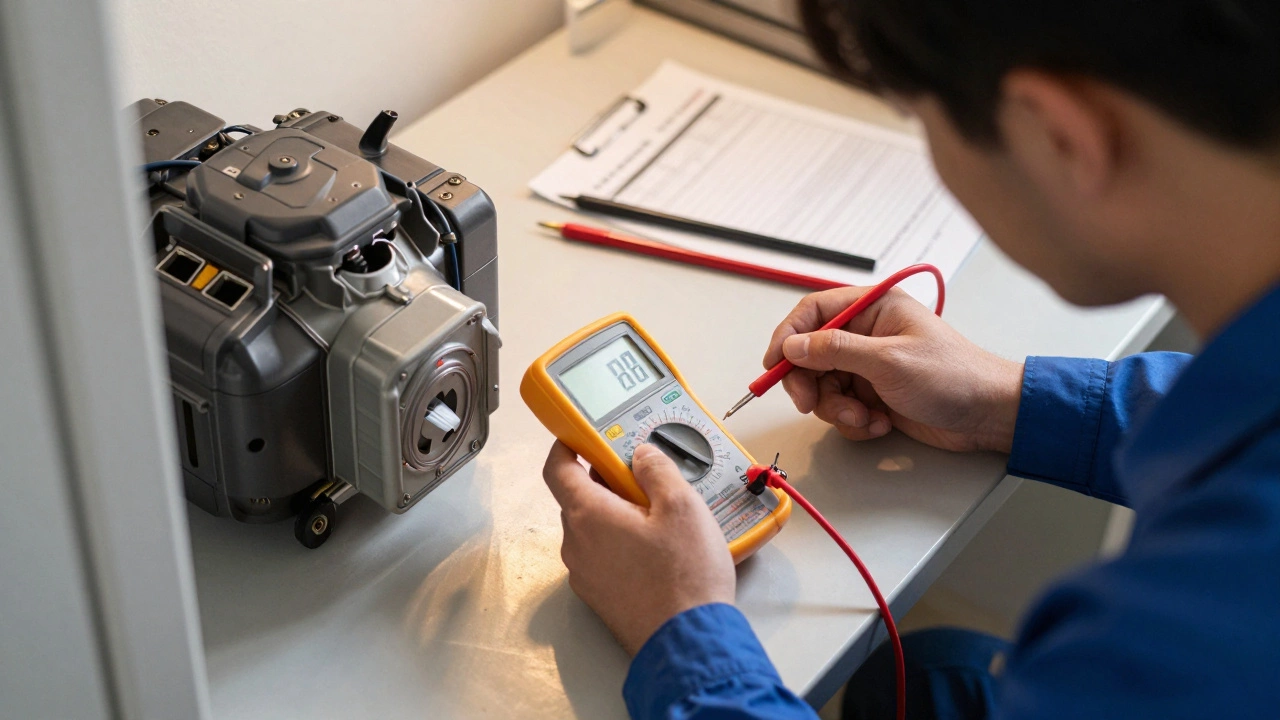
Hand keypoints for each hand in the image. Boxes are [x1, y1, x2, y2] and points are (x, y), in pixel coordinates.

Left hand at [542, 441, 733, 655]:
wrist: (688, 642)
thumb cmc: (684, 576)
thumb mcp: (682, 507)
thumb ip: (657, 471)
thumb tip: (641, 455)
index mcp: (588, 515)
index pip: (557, 469)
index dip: (566, 446)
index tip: (581, 436)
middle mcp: (577, 545)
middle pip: (578, 499)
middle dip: (606, 482)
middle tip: (642, 476)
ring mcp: (585, 575)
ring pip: (592, 530)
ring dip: (616, 515)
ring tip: (659, 516)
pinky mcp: (600, 597)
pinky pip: (602, 557)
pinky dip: (620, 543)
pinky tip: (656, 549)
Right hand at [764, 286, 1023, 452]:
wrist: (988, 416)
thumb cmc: (953, 377)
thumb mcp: (888, 361)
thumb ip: (835, 350)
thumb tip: (793, 346)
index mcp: (874, 307)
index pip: (813, 311)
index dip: (788, 336)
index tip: (773, 364)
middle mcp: (868, 333)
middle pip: (811, 354)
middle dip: (810, 383)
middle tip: (811, 404)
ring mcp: (869, 365)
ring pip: (824, 386)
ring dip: (837, 408)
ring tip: (865, 417)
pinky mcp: (874, 394)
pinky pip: (842, 407)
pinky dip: (854, 420)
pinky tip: (879, 423)